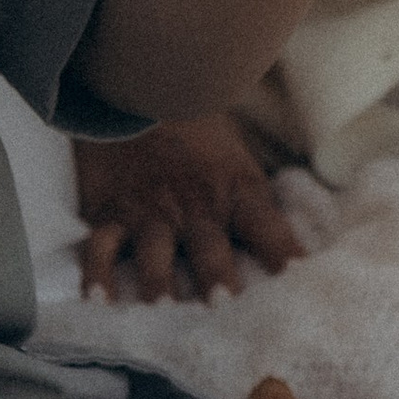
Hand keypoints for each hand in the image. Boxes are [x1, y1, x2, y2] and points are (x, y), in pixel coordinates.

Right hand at [75, 113, 299, 301]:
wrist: (139, 85)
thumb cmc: (199, 132)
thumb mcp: (239, 162)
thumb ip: (256, 207)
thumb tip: (291, 259)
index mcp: (236, 192)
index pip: (268, 229)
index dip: (285, 257)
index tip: (302, 286)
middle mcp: (195, 205)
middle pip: (209, 247)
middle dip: (216, 277)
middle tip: (223, 308)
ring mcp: (150, 210)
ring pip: (154, 250)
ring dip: (158, 282)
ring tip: (160, 313)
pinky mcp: (110, 212)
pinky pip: (100, 246)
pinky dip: (96, 275)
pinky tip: (98, 302)